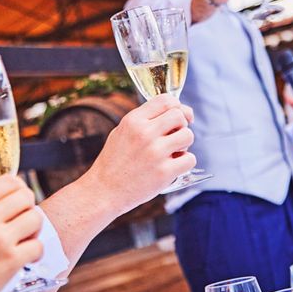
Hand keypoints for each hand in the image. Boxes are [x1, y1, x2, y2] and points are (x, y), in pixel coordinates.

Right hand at [0, 175, 42, 291]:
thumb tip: (5, 198)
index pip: (8, 181)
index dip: (19, 190)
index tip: (19, 201)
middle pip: (26, 196)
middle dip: (28, 209)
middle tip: (22, 223)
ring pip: (36, 218)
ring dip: (34, 231)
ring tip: (24, 241)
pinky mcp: (10, 259)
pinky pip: (38, 246)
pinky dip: (35, 253)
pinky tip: (24, 259)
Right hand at [86, 94, 195, 214]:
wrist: (103, 192)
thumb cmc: (115, 161)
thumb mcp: (122, 131)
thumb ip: (147, 119)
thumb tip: (182, 111)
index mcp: (133, 120)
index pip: (166, 100)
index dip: (177, 106)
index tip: (179, 117)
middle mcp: (144, 133)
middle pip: (179, 115)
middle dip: (182, 125)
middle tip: (174, 137)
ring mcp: (155, 153)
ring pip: (188, 135)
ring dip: (184, 144)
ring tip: (172, 152)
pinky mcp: (164, 173)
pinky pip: (190, 159)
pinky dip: (185, 162)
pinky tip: (173, 166)